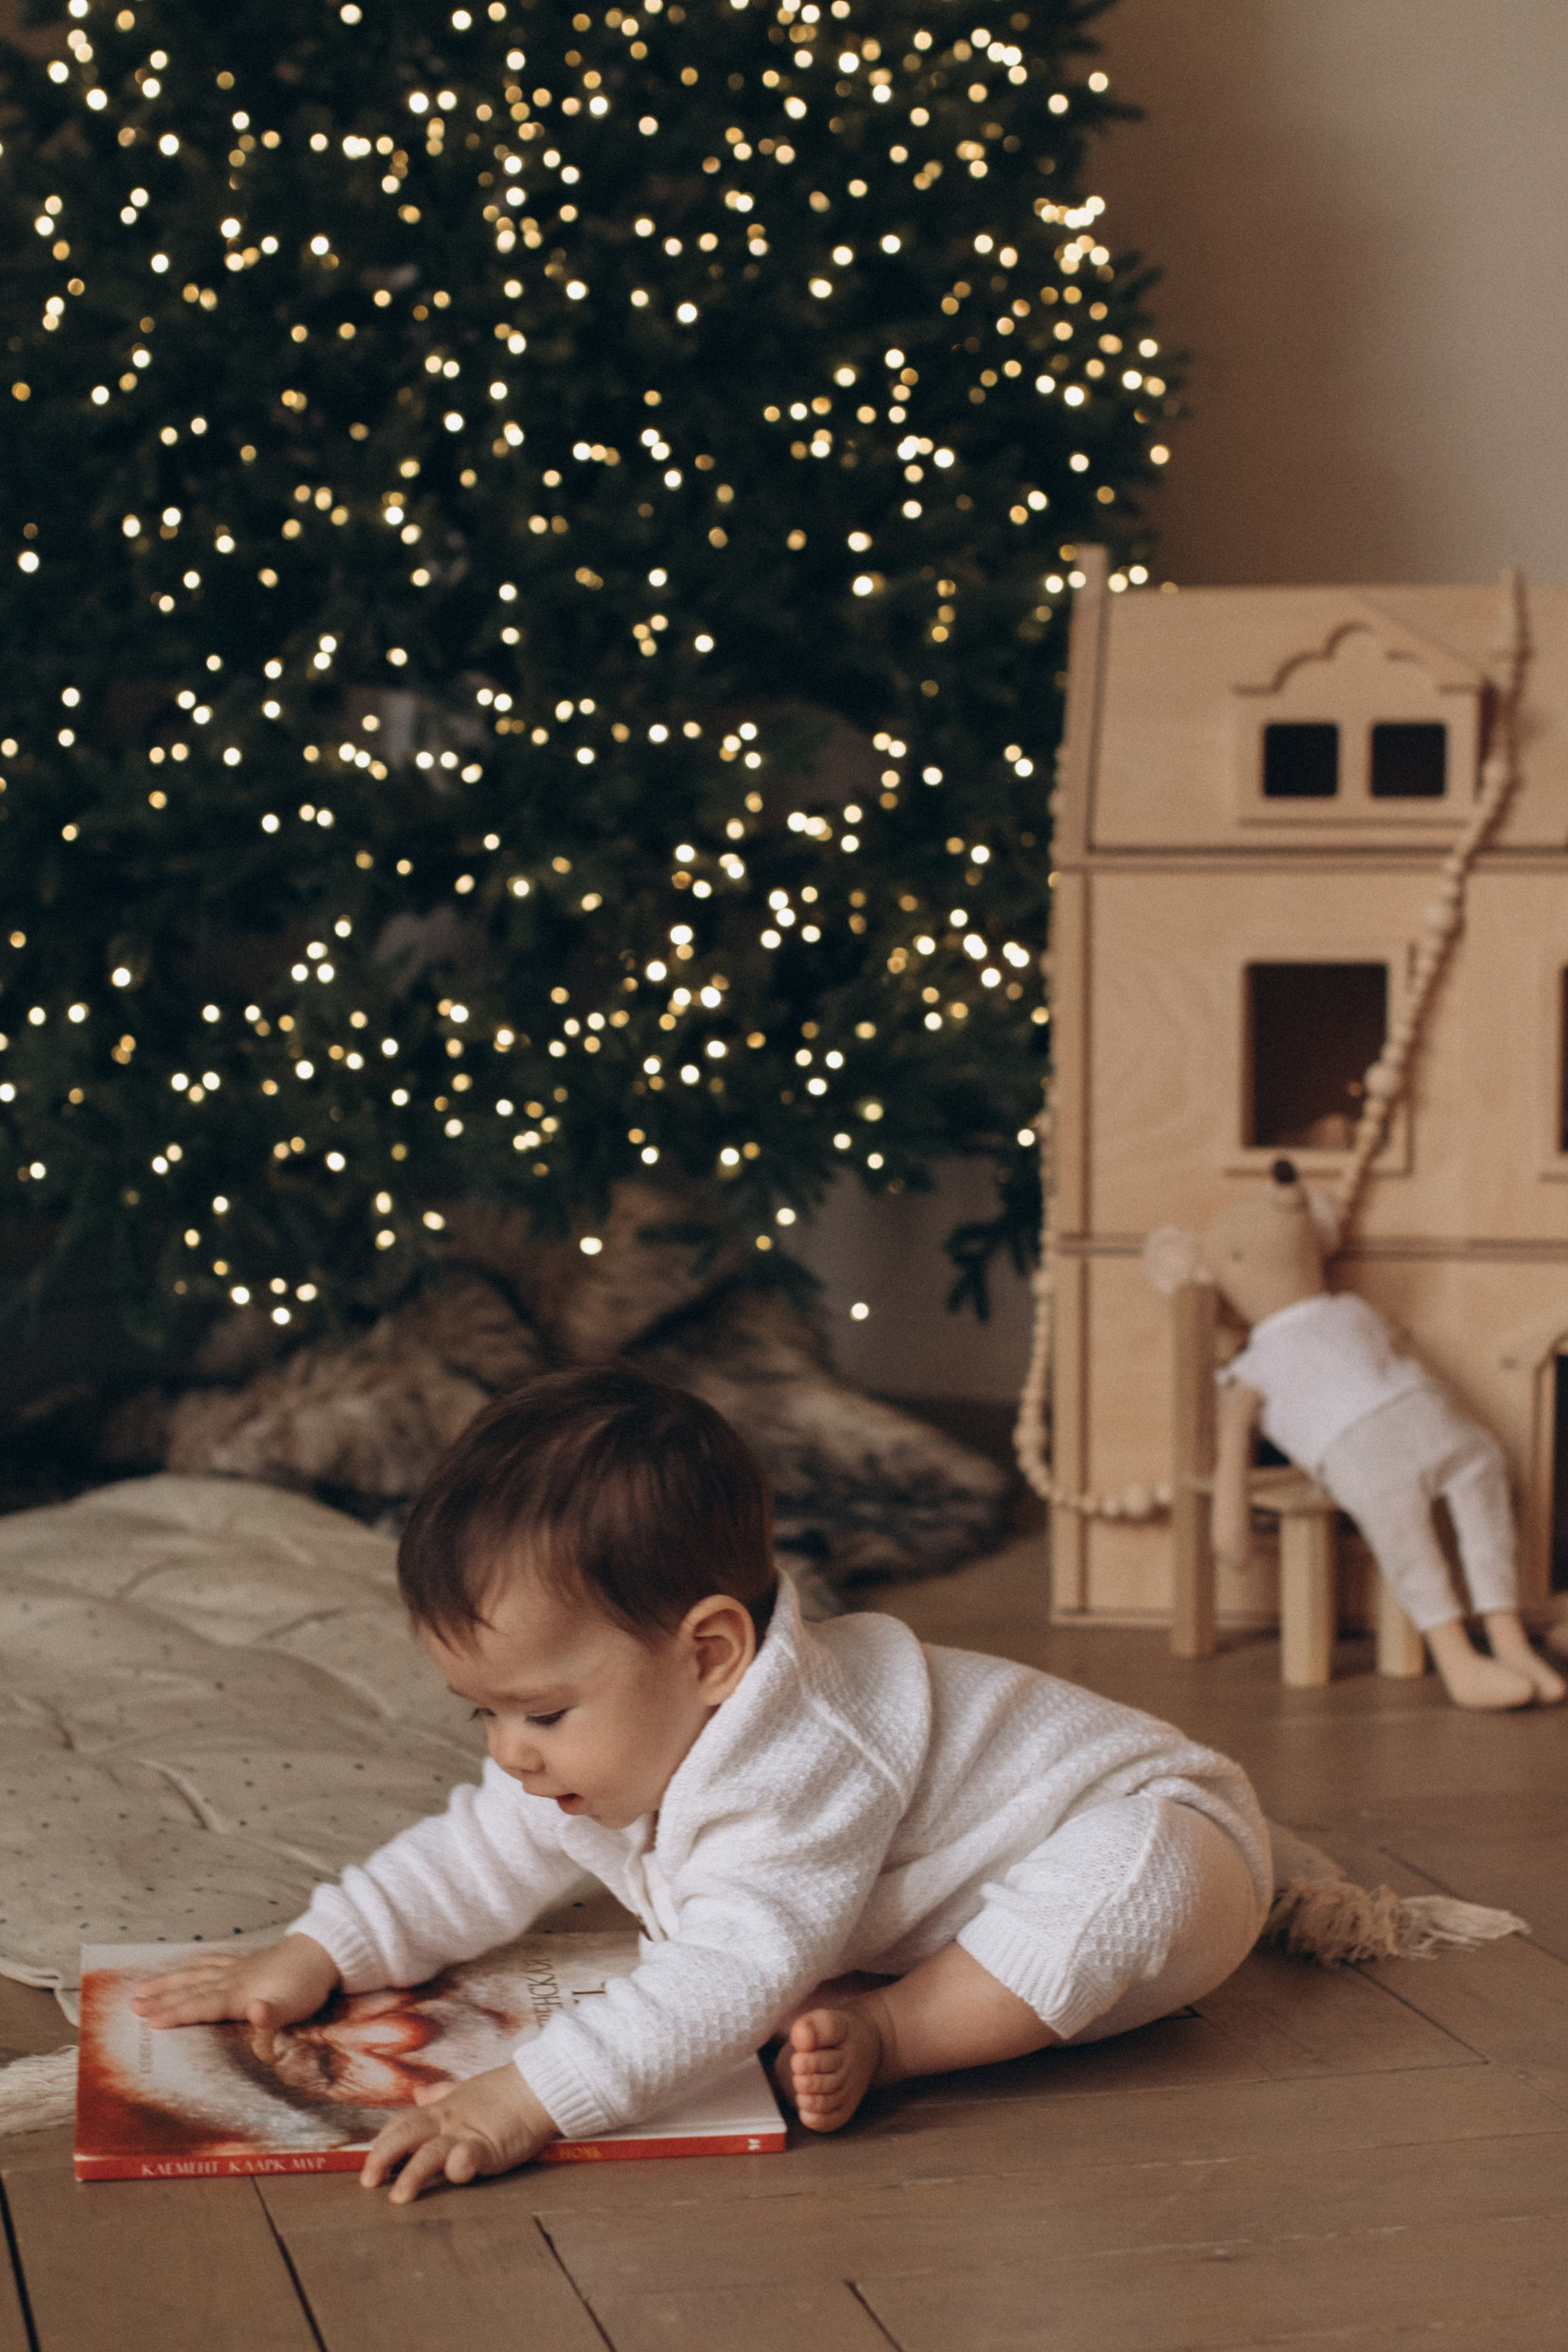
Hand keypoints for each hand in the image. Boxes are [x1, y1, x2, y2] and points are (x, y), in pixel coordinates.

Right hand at [129, 1933, 340, 2034]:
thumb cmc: (307, 1986)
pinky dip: (196, 1964)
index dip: (176, 2014)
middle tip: (132, 2006)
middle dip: (161, 1999)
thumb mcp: (294, 2006)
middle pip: (191, 1990)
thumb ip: (271, 2015)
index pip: (201, 2006)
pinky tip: (187, 1964)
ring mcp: (238, 1967)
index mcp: (239, 1994)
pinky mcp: (247, 1962)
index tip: (148, 2022)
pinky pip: (213, 1961)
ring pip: (195, 1975)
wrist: (326, 1951)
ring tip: (143, 1987)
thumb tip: (252, 2013)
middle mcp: (232, 1979)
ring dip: (169, 1982)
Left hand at [360, 2062, 558, 2202]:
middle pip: (405, 2134)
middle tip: (367, 2181)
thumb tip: (419, 2094)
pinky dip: (460, 2164)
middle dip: (382, 2156)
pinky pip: (470, 2155)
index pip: (402, 2123)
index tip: (370, 2160)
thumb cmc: (503, 2092)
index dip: (383, 2141)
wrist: (537, 2086)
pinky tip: (453, 2172)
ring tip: (398, 2196)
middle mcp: (447, 2121)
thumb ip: (441, 2095)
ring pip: (430, 2151)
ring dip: (412, 2172)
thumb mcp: (465, 2091)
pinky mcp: (489, 2146)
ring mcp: (466, 2133)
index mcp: (441, 2110)